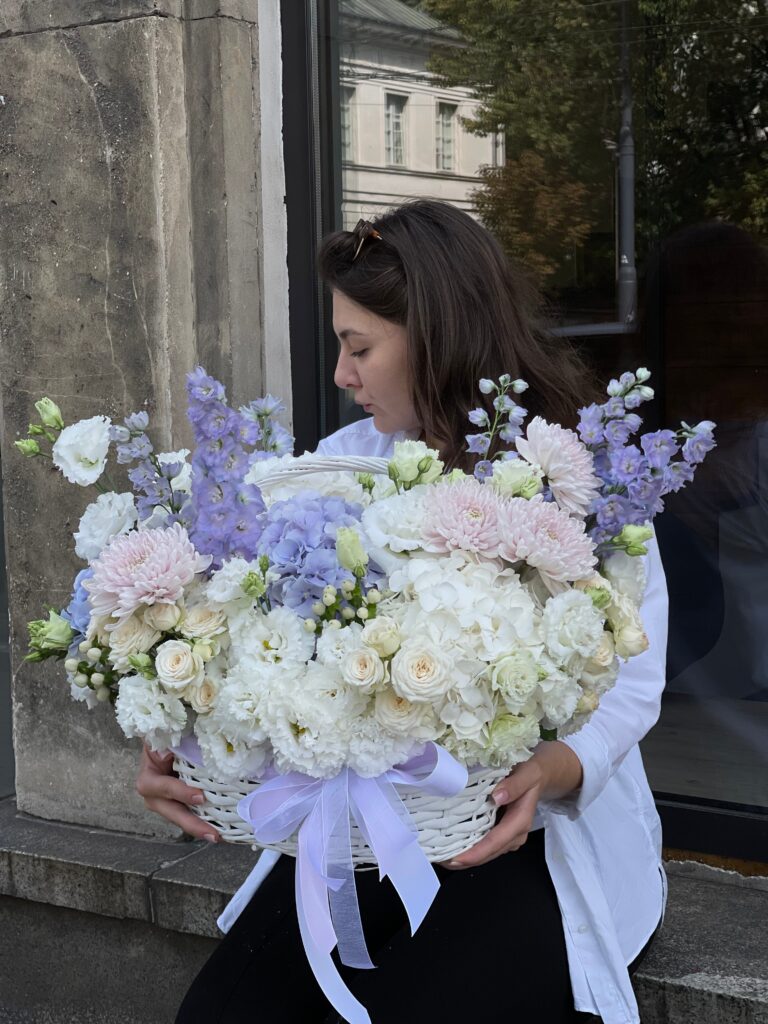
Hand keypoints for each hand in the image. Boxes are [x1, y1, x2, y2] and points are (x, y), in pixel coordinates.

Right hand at [135, 743, 219, 841]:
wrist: (169, 740)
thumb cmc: (170, 737)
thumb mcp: (169, 738)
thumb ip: (174, 744)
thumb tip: (175, 751)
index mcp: (148, 776)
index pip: (162, 786)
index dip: (180, 792)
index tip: (200, 797)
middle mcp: (154, 794)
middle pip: (172, 811)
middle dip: (192, 824)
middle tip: (213, 834)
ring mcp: (166, 802)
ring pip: (181, 817)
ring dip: (200, 827)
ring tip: (219, 837)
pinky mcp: (179, 804)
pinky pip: (191, 814)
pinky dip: (205, 821)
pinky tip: (222, 830)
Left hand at [443, 741, 582, 869]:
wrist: (538, 776)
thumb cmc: (530, 774)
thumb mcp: (527, 773)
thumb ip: (515, 784)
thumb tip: (497, 796)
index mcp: (520, 820)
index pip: (496, 841)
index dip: (476, 852)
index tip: (457, 858)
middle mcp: (515, 834)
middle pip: (489, 853)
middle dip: (466, 860)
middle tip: (439, 860)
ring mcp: (508, 837)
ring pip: (486, 854)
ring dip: (466, 857)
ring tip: (441, 857)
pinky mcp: (502, 835)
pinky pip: (485, 846)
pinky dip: (469, 850)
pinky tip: (452, 848)